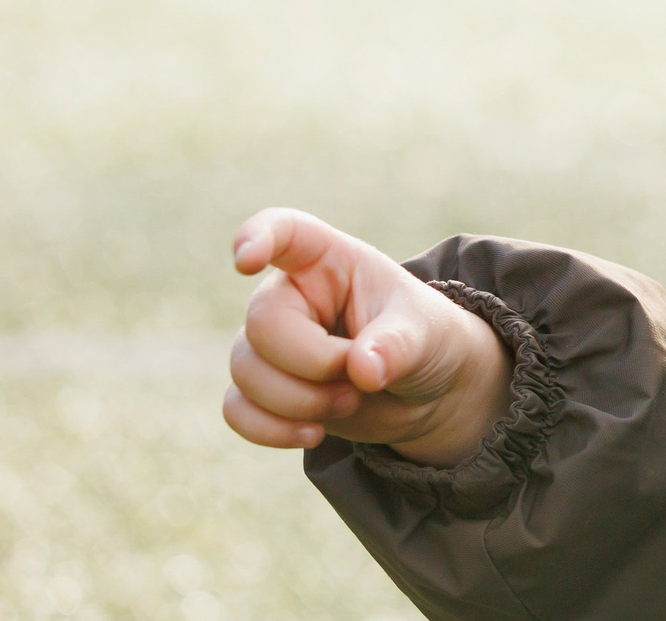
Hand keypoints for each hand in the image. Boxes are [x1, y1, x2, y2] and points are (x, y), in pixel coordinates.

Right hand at [222, 209, 509, 467]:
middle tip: (361, 379)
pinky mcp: (265, 389)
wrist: (429, 392)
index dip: (257, 236)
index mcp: (330, 261)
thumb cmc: (427, 339)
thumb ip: (397, 345)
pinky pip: (236, 409)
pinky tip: (313, 433)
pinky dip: (270, 429)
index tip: (245, 260)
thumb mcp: (427, 333)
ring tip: (351, 401)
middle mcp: (291, 296)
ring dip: (300, 401)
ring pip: (246, 372)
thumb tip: (363, 369)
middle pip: (262, 325)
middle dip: (313, 364)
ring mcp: (272, 344)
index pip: (285, 231)